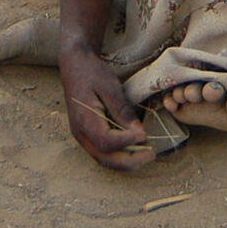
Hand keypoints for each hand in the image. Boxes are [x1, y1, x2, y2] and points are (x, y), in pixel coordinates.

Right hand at [59, 42, 153, 170]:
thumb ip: (122, 110)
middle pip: (104, 158)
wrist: (75, 66)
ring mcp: (82, 137)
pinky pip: (102, 152)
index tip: (145, 135)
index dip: (127, 142)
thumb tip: (138, 132)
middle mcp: (80, 134)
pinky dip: (119, 155)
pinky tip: (134, 150)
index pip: (106, 141)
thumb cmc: (92, 73)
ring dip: (125, 161)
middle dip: (129, 161)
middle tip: (151, 155)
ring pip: (103, 159)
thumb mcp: (110, 87)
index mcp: (84, 120)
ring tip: (146, 155)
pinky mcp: (87, 135)